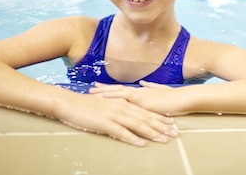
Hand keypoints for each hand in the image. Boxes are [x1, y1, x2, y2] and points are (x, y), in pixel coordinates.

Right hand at [55, 90, 177, 146]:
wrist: (70, 103)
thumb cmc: (88, 105)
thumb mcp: (108, 105)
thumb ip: (120, 109)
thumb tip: (130, 115)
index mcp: (124, 102)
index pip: (146, 111)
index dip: (160, 117)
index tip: (172, 123)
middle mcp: (122, 107)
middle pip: (146, 118)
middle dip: (162, 126)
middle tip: (175, 133)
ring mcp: (114, 114)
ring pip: (138, 125)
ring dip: (152, 133)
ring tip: (164, 139)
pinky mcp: (105, 123)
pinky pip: (122, 132)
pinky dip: (133, 138)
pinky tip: (142, 144)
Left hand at [89, 81, 189, 115]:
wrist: (185, 99)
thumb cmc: (176, 99)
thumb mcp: (162, 93)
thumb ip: (152, 88)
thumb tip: (143, 83)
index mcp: (143, 92)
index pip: (123, 90)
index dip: (111, 89)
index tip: (99, 87)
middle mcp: (139, 92)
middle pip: (118, 90)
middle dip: (103, 90)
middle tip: (90, 88)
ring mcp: (141, 96)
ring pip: (119, 92)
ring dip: (105, 92)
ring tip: (92, 92)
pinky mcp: (143, 101)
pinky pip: (126, 98)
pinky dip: (114, 96)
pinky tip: (104, 97)